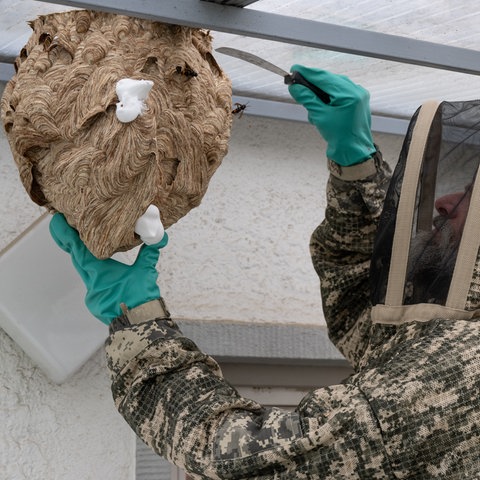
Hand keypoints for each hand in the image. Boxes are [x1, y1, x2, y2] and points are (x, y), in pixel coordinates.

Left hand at [49, 213, 167, 324]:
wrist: (139, 325)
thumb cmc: (140, 298)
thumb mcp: (146, 272)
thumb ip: (150, 253)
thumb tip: (160, 237)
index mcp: (99, 272)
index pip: (78, 250)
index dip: (66, 235)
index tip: (57, 223)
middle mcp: (92, 283)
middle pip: (78, 260)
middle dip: (73, 244)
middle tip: (67, 229)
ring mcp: (93, 295)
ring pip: (86, 273)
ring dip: (86, 261)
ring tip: (86, 248)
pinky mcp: (97, 304)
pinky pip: (94, 286)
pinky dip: (97, 277)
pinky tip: (105, 274)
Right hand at [288, 65, 375, 165]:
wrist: (354, 152)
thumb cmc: (340, 137)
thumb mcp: (320, 117)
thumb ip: (307, 99)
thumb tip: (295, 87)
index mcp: (349, 94)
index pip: (323, 77)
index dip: (307, 72)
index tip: (294, 69)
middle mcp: (356, 91)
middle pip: (329, 80)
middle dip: (312, 83)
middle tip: (297, 85)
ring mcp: (358, 95)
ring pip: (333, 86)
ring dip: (319, 93)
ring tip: (311, 107)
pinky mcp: (357, 101)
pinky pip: (339, 93)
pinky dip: (328, 98)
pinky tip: (321, 110)